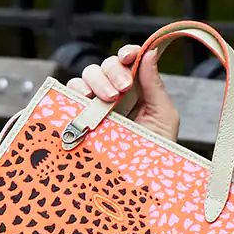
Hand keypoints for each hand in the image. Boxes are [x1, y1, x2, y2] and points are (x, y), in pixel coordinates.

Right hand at [66, 42, 180, 142]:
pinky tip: (85, 100)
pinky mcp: (79, 117)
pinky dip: (75, 91)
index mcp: (137, 90)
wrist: (138, 181)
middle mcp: (115, 94)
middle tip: (122, 90)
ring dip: (96, 81)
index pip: (128, 62)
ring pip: (87, 76)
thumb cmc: (155, 151)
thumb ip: (155, 85)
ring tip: (108, 99)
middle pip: (106, 65)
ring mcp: (95, 105)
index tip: (129, 56)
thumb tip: (150, 52)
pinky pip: (70, 94)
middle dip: (113, 71)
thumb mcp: (162, 117)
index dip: (127, 53)